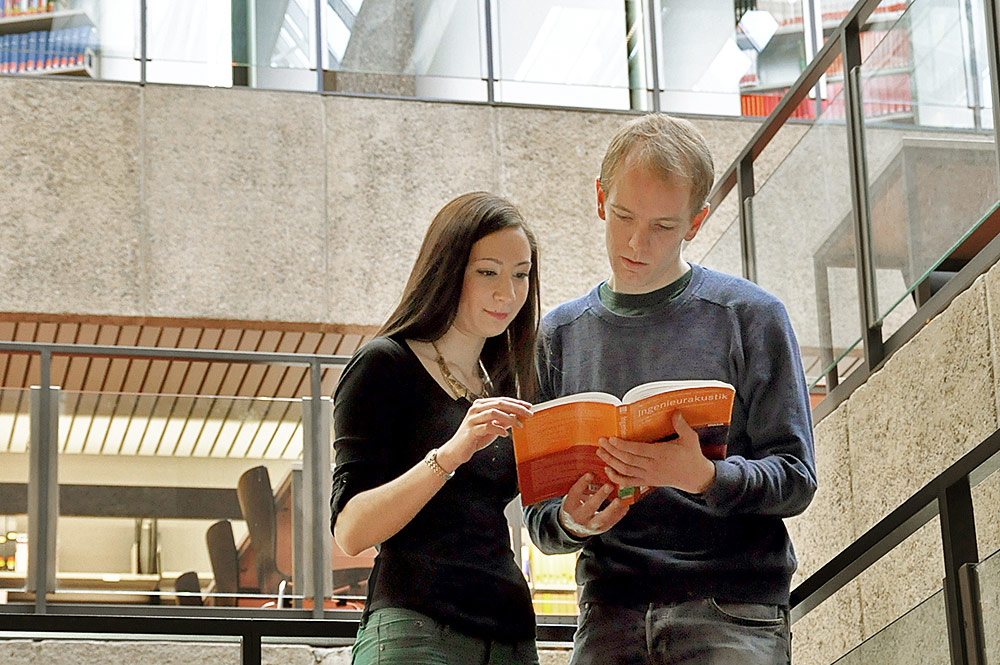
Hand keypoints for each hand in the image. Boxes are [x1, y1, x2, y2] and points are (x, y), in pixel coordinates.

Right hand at [436, 397, 532, 471]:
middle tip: (529, 414)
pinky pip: (487, 427)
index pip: (502, 400)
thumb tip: (518, 415)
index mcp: (481, 405)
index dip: (517, 402)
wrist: (457, 451)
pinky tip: (505, 434)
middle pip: (499, 403)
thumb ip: (503, 420)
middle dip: (516, 408)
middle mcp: (476, 409)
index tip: (529, 407)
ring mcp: (472, 419)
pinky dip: (498, 429)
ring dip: (509, 418)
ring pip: (494, 413)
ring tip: (519, 425)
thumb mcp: (492, 427)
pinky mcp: (471, 430)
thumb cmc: (474, 438)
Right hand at [557, 473, 628, 537]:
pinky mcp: (601, 529)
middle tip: (609, 485)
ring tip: (621, 499)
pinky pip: (611, 522)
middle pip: (590, 506)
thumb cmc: (575, 506)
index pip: (574, 493)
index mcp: (569, 505)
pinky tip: (625, 505)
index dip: (582, 484)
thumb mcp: (574, 497)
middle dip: (600, 496)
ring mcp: (590, 525)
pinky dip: (619, 513)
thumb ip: (582, 487)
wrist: (573, 528)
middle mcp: (578, 516)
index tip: (590, 474)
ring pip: (602, 518)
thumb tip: (596, 472)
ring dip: (613, 508)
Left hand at [597, 411, 715, 493]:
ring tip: (600, 452)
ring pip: (625, 470)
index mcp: (661, 454)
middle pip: (627, 460)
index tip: (611, 438)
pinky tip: (607, 469)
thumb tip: (675, 411)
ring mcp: (649, 476)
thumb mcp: (690, 439)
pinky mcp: (647, 482)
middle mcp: (652, 466)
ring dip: (610, 461)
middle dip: (612, 451)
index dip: (623, 445)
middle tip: (600, 441)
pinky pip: (628, 482)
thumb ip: (681, 425)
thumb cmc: (692, 456)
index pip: (638, 450)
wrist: (695, 477)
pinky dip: (616, 477)